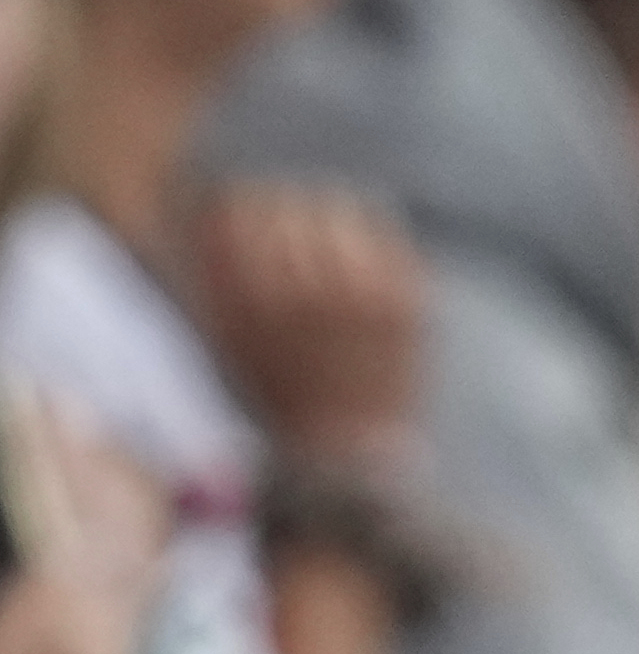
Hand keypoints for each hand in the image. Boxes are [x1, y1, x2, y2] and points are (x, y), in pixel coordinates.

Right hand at [174, 185, 425, 469]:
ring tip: (319, 237)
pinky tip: (354, 254)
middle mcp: (305, 292)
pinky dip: (365, 234)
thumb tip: (218, 200)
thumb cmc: (271, 393)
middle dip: (283, 211)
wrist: (341, 453)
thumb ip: (216, 271)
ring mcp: (363, 292)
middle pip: (291, 204)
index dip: (240, 204)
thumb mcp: (224, 338)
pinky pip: (384, 231)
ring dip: (325, 216)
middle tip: (283, 223)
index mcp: (248, 303)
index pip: (242, 211)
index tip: (242, 208)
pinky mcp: (407, 296)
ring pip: (340, 208)